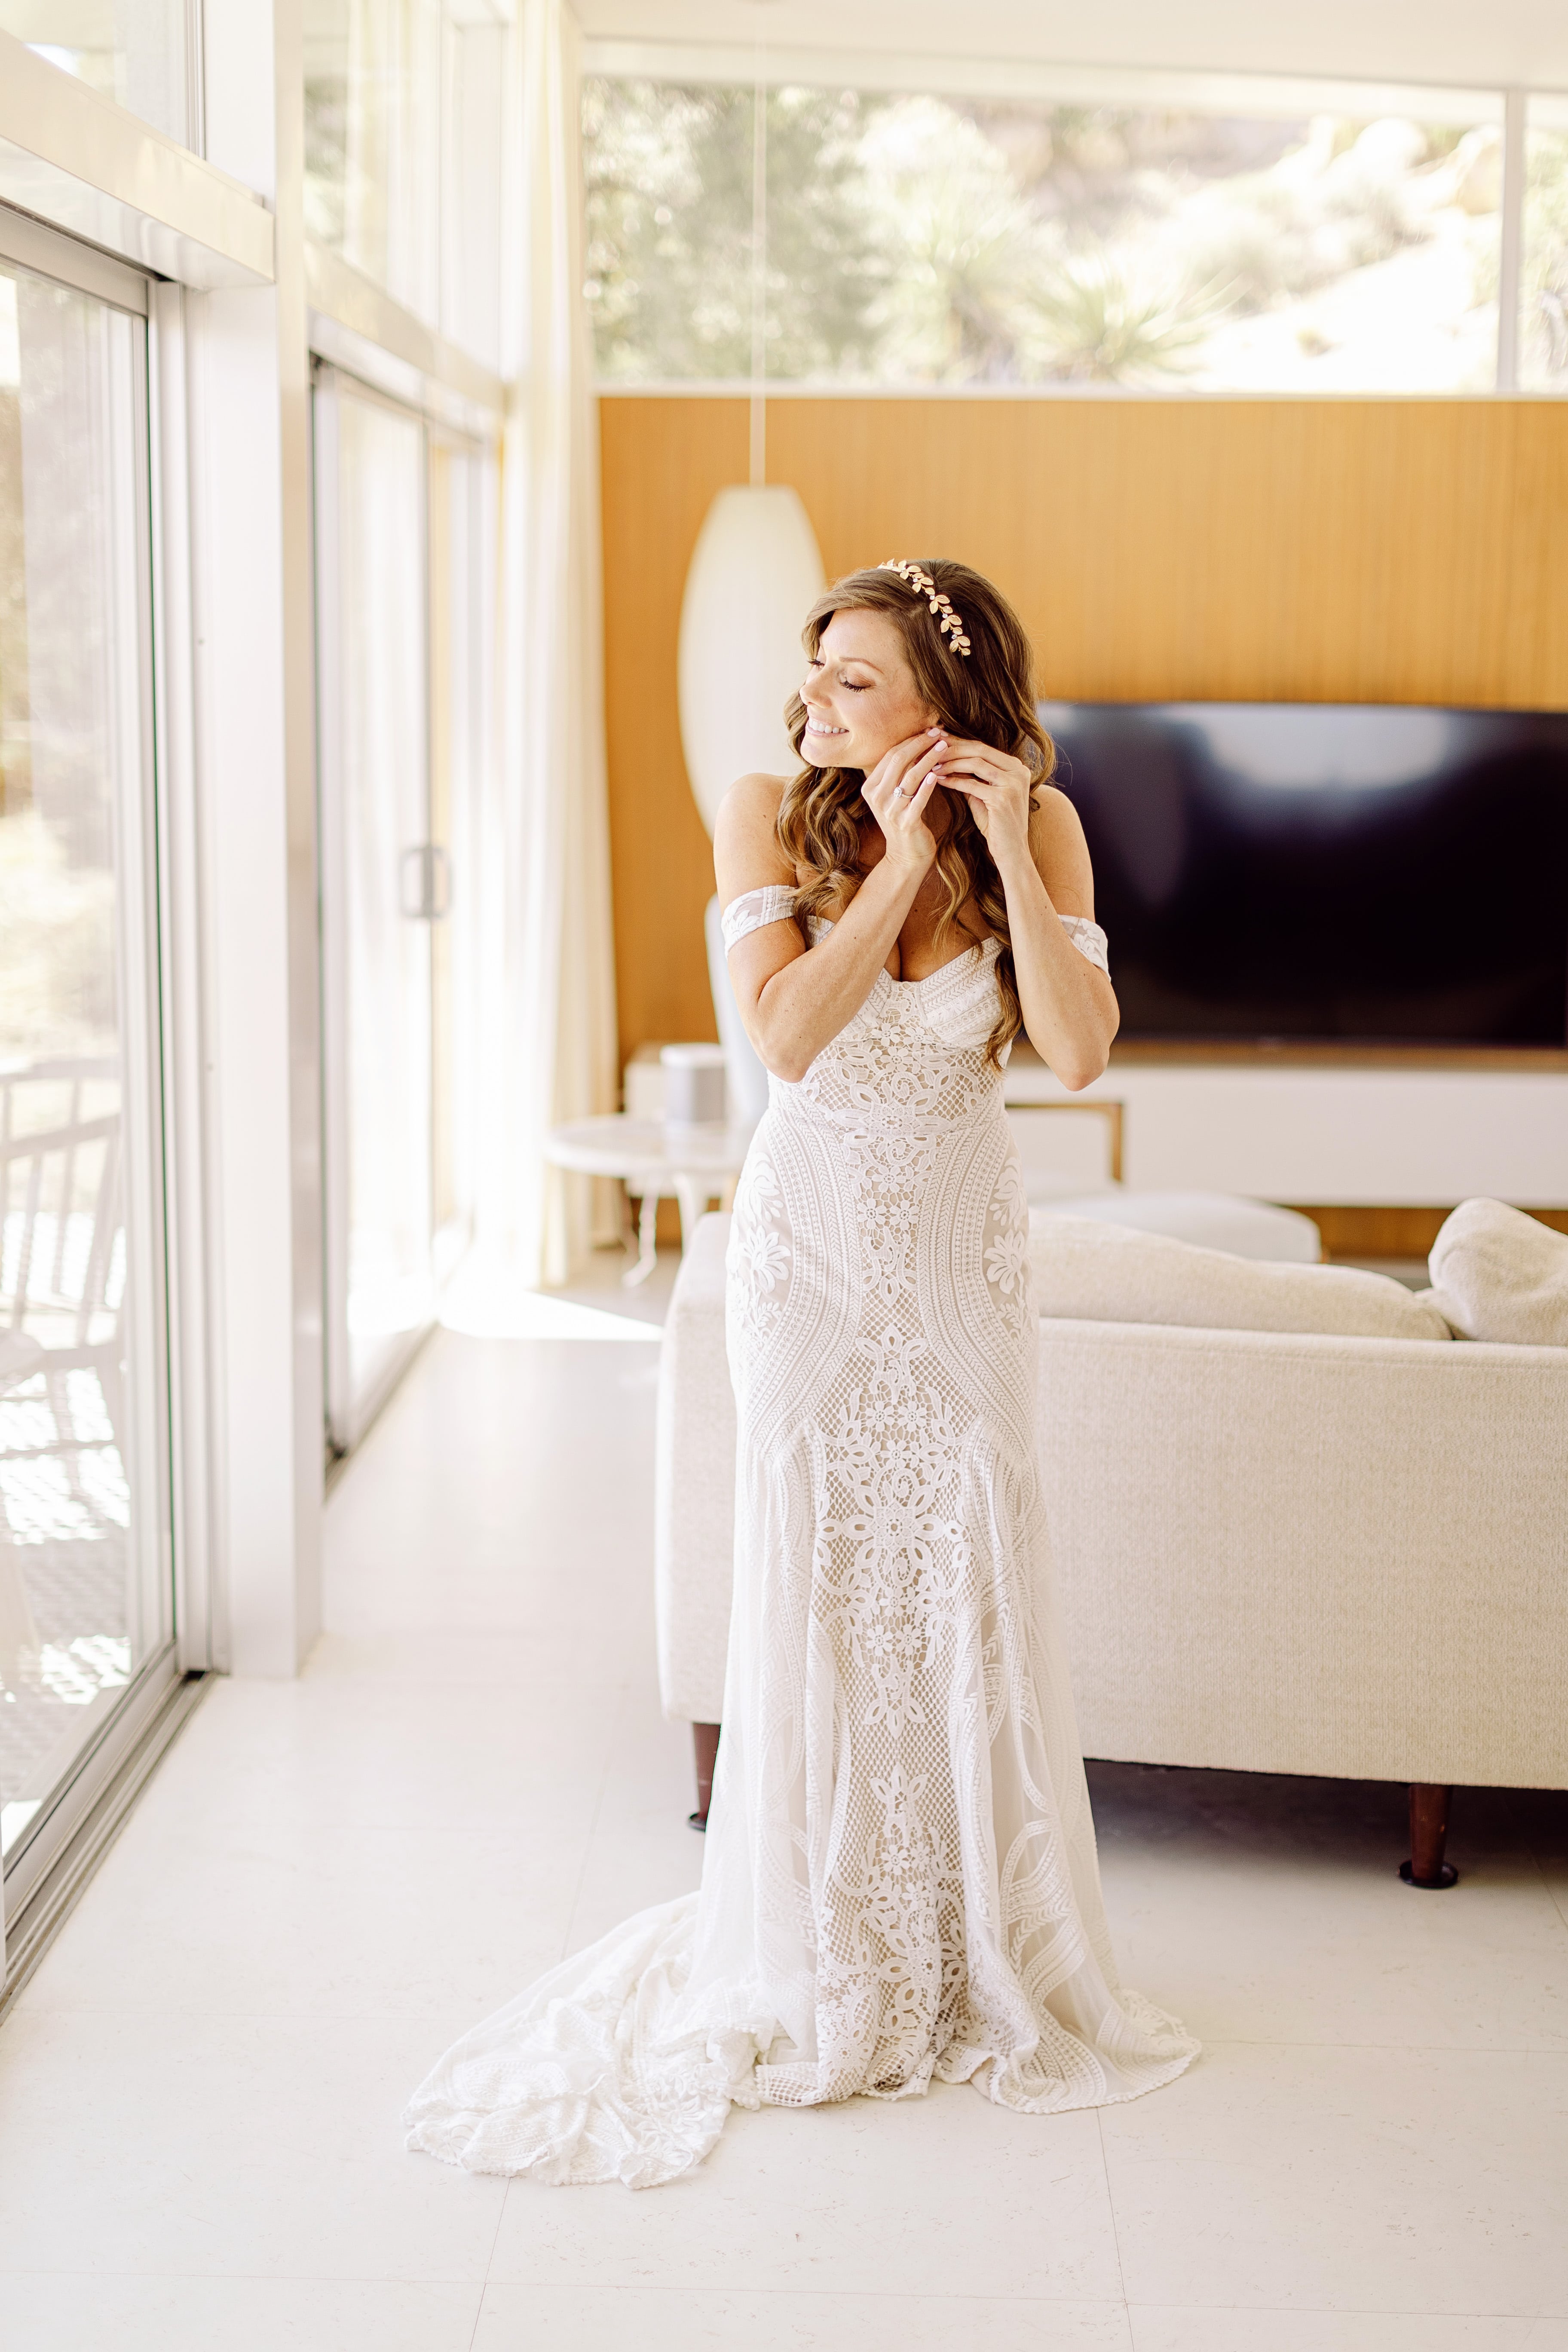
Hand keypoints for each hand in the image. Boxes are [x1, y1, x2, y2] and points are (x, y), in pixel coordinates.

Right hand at [860, 730, 948, 874]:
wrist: (907, 856)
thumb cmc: (906, 820)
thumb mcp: (896, 795)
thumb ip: (901, 772)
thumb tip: (919, 742)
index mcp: (871, 787)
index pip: (891, 755)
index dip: (911, 739)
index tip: (929, 730)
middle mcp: (876, 797)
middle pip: (899, 760)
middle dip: (920, 743)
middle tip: (939, 732)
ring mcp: (889, 810)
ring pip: (910, 776)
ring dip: (929, 758)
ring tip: (945, 746)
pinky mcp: (905, 822)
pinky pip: (918, 799)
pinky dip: (928, 785)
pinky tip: (938, 773)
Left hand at [932, 738, 1033, 862]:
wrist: (1011, 852)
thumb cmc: (996, 824)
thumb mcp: (984, 795)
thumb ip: (971, 776)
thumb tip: (947, 758)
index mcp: (1017, 767)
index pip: (983, 747)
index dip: (958, 741)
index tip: (938, 739)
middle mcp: (1019, 771)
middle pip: (980, 749)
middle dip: (952, 747)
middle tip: (930, 747)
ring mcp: (1013, 784)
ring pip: (975, 763)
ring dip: (950, 763)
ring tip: (931, 764)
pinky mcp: (1003, 798)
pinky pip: (972, 784)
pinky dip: (954, 781)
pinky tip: (938, 780)